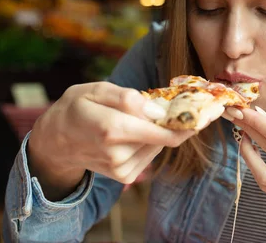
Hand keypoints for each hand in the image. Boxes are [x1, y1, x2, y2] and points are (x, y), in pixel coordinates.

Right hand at [28, 82, 195, 199]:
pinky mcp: (124, 176)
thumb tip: (159, 111)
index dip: (187, 122)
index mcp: (111, 128)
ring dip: (161, 130)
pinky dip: (151, 141)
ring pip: (159, 145)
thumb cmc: (77, 107)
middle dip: (177, 122)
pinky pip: (150, 155)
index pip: (161, 130)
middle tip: (188, 107)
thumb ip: (128, 98)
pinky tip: (137, 131)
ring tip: (148, 116)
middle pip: (164, 138)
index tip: (209, 112)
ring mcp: (121, 168)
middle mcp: (117, 152)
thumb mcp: (97, 89)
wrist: (56, 140)